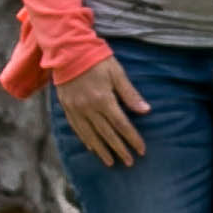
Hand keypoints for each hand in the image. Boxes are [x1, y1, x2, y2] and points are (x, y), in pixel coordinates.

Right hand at [56, 53, 149, 169]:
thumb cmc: (96, 59)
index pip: (122, 125)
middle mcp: (89, 107)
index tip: (141, 150)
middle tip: (129, 162)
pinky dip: (85, 139)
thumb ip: (130, 94)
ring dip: (102, 150)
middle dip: (119, 149)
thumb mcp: (117, 73)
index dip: (132, 138)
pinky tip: (92, 148)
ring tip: (111, 162)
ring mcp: (76, 109)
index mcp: (103, 99)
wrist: (68, 50)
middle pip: (107, 134)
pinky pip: (77, 128)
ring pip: (90, 135)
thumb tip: (146, 111)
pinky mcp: (67, 107)